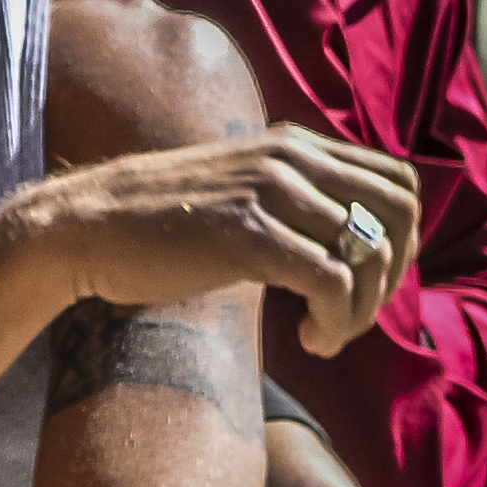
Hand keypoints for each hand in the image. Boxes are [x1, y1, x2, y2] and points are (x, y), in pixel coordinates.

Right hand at [28, 127, 420, 358]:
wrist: (83, 229)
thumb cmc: (153, 224)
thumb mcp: (234, 191)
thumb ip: (287, 198)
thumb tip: (345, 241)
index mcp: (292, 145)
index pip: (396, 180)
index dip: (402, 239)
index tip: (369, 281)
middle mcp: (290, 160)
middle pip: (400, 213)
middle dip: (394, 275)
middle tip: (357, 312)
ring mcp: (270, 195)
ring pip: (372, 254)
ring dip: (363, 310)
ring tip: (327, 334)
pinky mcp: (250, 238)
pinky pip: (334, 283)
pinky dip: (337, 322)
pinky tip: (311, 340)